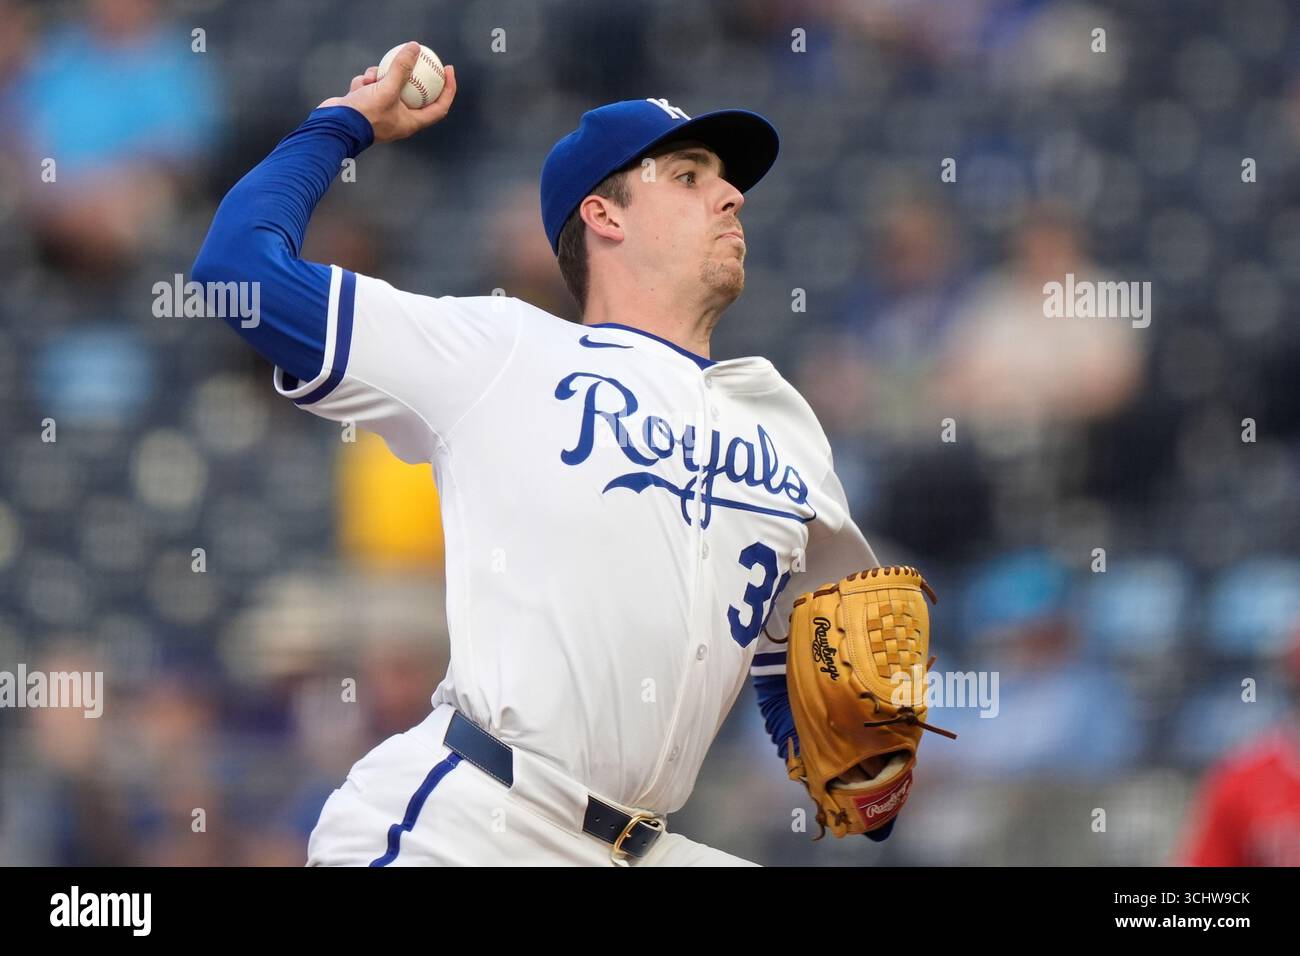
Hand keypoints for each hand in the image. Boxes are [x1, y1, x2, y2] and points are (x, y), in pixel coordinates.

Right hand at [317, 41, 457, 143]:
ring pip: (389, 85)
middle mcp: (398, 119)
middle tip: (421, 56)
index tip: (448, 70)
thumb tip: (415, 48)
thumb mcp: (387, 89)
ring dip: (383, 75)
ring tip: (375, 75)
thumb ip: (402, 68)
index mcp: (410, 123)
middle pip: (415, 92)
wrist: (334, 126)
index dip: (449, 89)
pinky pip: (372, 86)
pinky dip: (366, 82)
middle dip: (414, 75)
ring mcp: (382, 112)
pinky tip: (360, 84)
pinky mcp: (366, 105)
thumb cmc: (364, 114)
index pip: (439, 107)